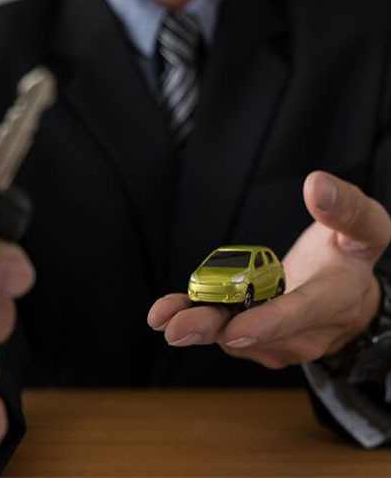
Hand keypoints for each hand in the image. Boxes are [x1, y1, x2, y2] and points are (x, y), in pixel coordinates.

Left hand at [147, 171, 390, 368]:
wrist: (347, 299)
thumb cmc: (350, 256)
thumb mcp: (365, 228)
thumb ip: (347, 209)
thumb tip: (316, 185)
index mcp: (335, 299)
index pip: (302, 313)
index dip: (268, 323)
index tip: (235, 329)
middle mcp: (307, 331)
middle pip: (257, 333)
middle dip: (215, 329)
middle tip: (177, 329)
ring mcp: (281, 342)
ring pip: (234, 337)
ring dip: (198, 327)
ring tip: (163, 317)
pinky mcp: (258, 342)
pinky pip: (225, 333)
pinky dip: (197, 321)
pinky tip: (169, 313)